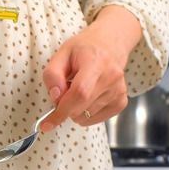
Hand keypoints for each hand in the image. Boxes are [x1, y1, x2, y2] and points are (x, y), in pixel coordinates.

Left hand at [39, 6, 142, 131]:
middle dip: (65, 108)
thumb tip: (56, 98)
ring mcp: (119, 90)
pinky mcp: (121, 101)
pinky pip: (97, 119)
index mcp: (97, 61)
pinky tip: (88, 98)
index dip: (62, 111)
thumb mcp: (61, 54)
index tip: (46, 124)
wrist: (109, 45)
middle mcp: (112, 76)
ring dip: (76, 110)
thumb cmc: (83, 50)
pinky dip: (86, 114)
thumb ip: (53, 75)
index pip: (80, 93)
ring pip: (87, 116)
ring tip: (79, 90)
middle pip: (82, 107)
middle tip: (64, 93)